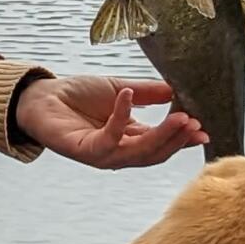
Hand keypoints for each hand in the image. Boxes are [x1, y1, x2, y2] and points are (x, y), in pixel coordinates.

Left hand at [14, 75, 208, 169]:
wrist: (41, 96)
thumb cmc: (76, 95)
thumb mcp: (119, 89)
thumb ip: (147, 92)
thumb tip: (175, 90)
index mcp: (128, 139)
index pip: (161, 144)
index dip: (182, 138)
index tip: (203, 129)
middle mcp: (118, 151)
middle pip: (154, 153)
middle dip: (177, 139)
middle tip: (194, 123)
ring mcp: (102, 154)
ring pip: (138, 152)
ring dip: (161, 136)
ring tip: (179, 116)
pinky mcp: (85, 150)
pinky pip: (109, 138)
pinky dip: (121, 117)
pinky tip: (127, 96)